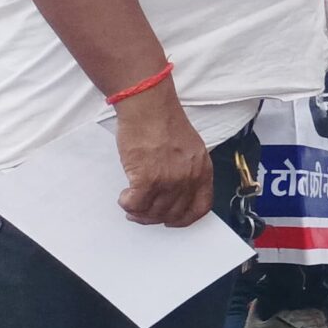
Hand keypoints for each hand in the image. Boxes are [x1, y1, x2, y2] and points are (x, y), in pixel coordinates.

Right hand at [113, 85, 213, 227]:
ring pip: (153, 212)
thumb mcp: (190, 148)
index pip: (200, 207)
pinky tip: (125, 195)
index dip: (184, 219)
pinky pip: (135, 204)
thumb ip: (187, 170)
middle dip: (155, 216)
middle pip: (173, 213)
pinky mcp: (147, 179)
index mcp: (202, 170)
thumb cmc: (164, 122)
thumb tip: (175, 192)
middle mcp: (189, 178)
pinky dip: (127, 203)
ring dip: (139, 211)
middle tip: (141, 211)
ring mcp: (169, 180)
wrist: (149, 107)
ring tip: (131, 201)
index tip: (170, 220)